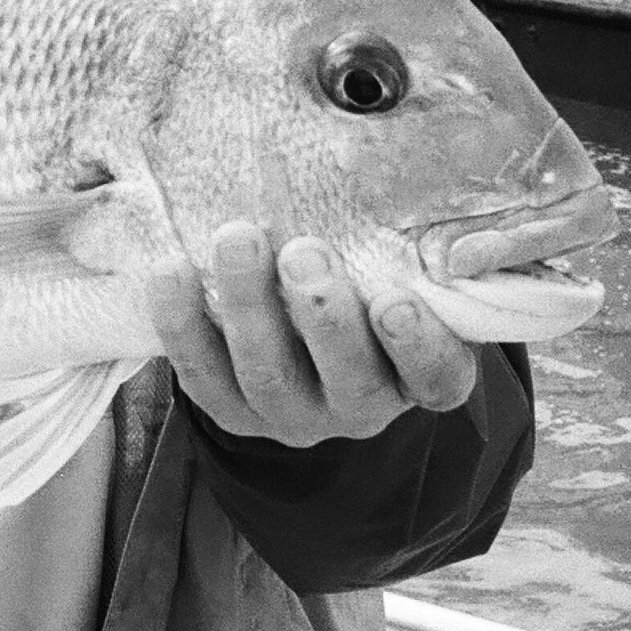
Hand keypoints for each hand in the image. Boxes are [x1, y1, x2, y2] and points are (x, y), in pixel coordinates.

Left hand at [154, 222, 478, 446]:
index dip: (419, 346)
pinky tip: (173, 269)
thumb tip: (457, 216)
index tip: (395, 301)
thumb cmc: (368, 271)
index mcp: (417, 374)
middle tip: (304, 252)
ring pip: (269, 376)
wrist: (295, 318)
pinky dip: (184, 323)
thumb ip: (431, 242)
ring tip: (239, 239)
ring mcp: (293, 414)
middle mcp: (361, 406)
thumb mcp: (407, 258)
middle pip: (351, 379)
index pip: (436, 376)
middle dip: (325, 317)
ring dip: (250, 307)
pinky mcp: (231, 409)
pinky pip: (203, 376)